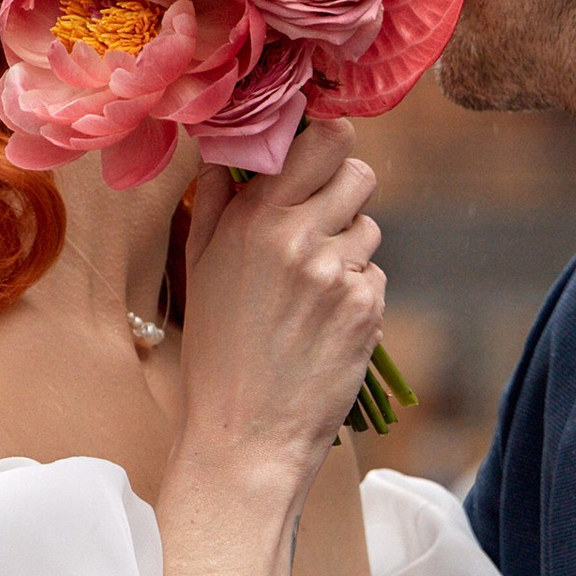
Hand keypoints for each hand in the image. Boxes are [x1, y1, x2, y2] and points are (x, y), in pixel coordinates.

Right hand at [172, 122, 384, 513]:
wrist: (246, 436)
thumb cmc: (216, 353)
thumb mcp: (200, 269)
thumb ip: (218, 201)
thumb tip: (230, 148)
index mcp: (255, 220)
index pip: (323, 140)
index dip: (329, 143)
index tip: (319, 156)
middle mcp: (301, 238)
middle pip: (360, 172)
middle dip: (345, 190)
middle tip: (320, 222)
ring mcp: (340, 274)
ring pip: (369, 228)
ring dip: (349, 247)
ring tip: (310, 290)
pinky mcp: (369, 309)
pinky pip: (375, 275)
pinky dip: (356, 293)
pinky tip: (323, 324)